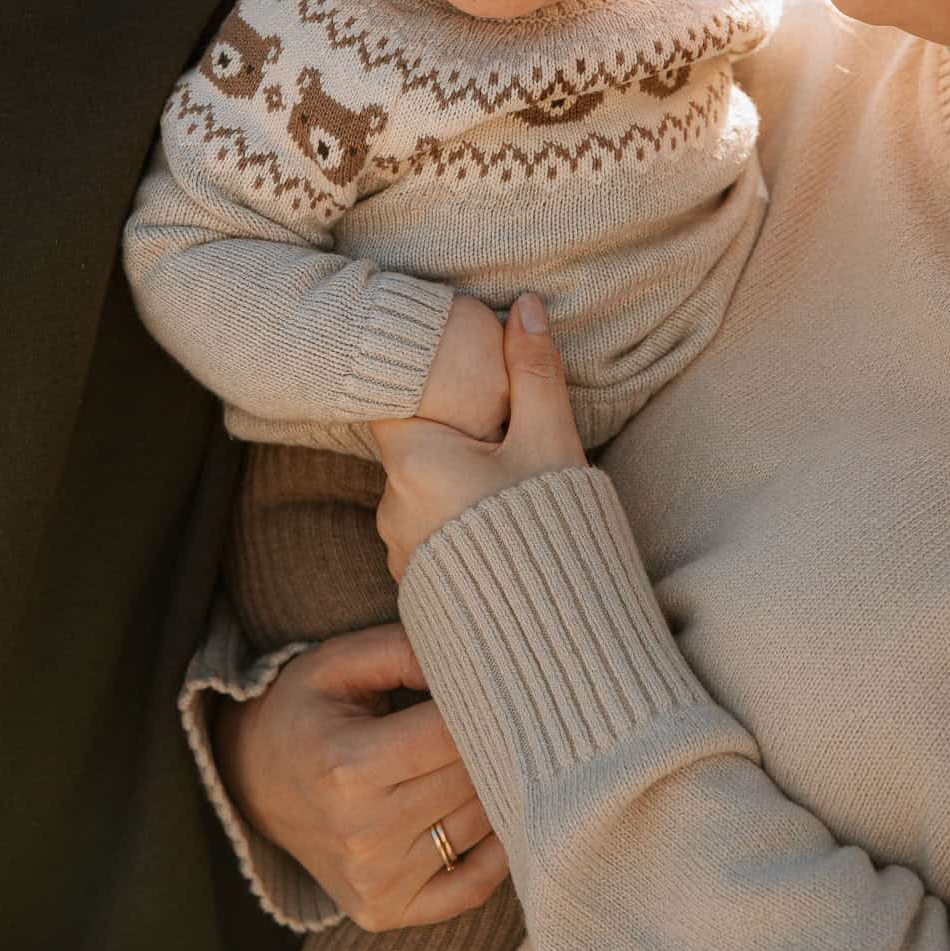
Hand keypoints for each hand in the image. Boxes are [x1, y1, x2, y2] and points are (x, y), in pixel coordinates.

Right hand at [216, 623, 508, 930]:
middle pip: (469, 780)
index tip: (492, 686)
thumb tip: (472, 666)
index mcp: (348, 766)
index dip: (480, 704)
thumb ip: (405, 651)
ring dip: (496, 787)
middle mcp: (362, 833)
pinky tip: (495, 813)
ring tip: (489, 754)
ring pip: (479, 825)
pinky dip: (497, 852)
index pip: (449, 735)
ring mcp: (374, 879)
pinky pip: (472, 888)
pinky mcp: (384, 909)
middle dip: (492, 742)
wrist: (253, 781)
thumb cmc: (305, 711)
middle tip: (499, 716)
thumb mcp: (340, 662)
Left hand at [374, 295, 586, 580]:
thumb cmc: (552, 536)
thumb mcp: (550, 443)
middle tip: (498, 432)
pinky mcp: (420, 587)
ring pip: (421, 491)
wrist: (558, 643)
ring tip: (506, 486)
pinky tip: (499, 526)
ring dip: (454, 482)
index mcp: (414, 461)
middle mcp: (392, 508)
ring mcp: (402, 553)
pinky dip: (457, 522)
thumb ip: (534, 372)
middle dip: (450, 435)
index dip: (414, 378)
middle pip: (412, 446)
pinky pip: (431, 535)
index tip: (444, 370)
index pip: (391, 398)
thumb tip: (526, 306)